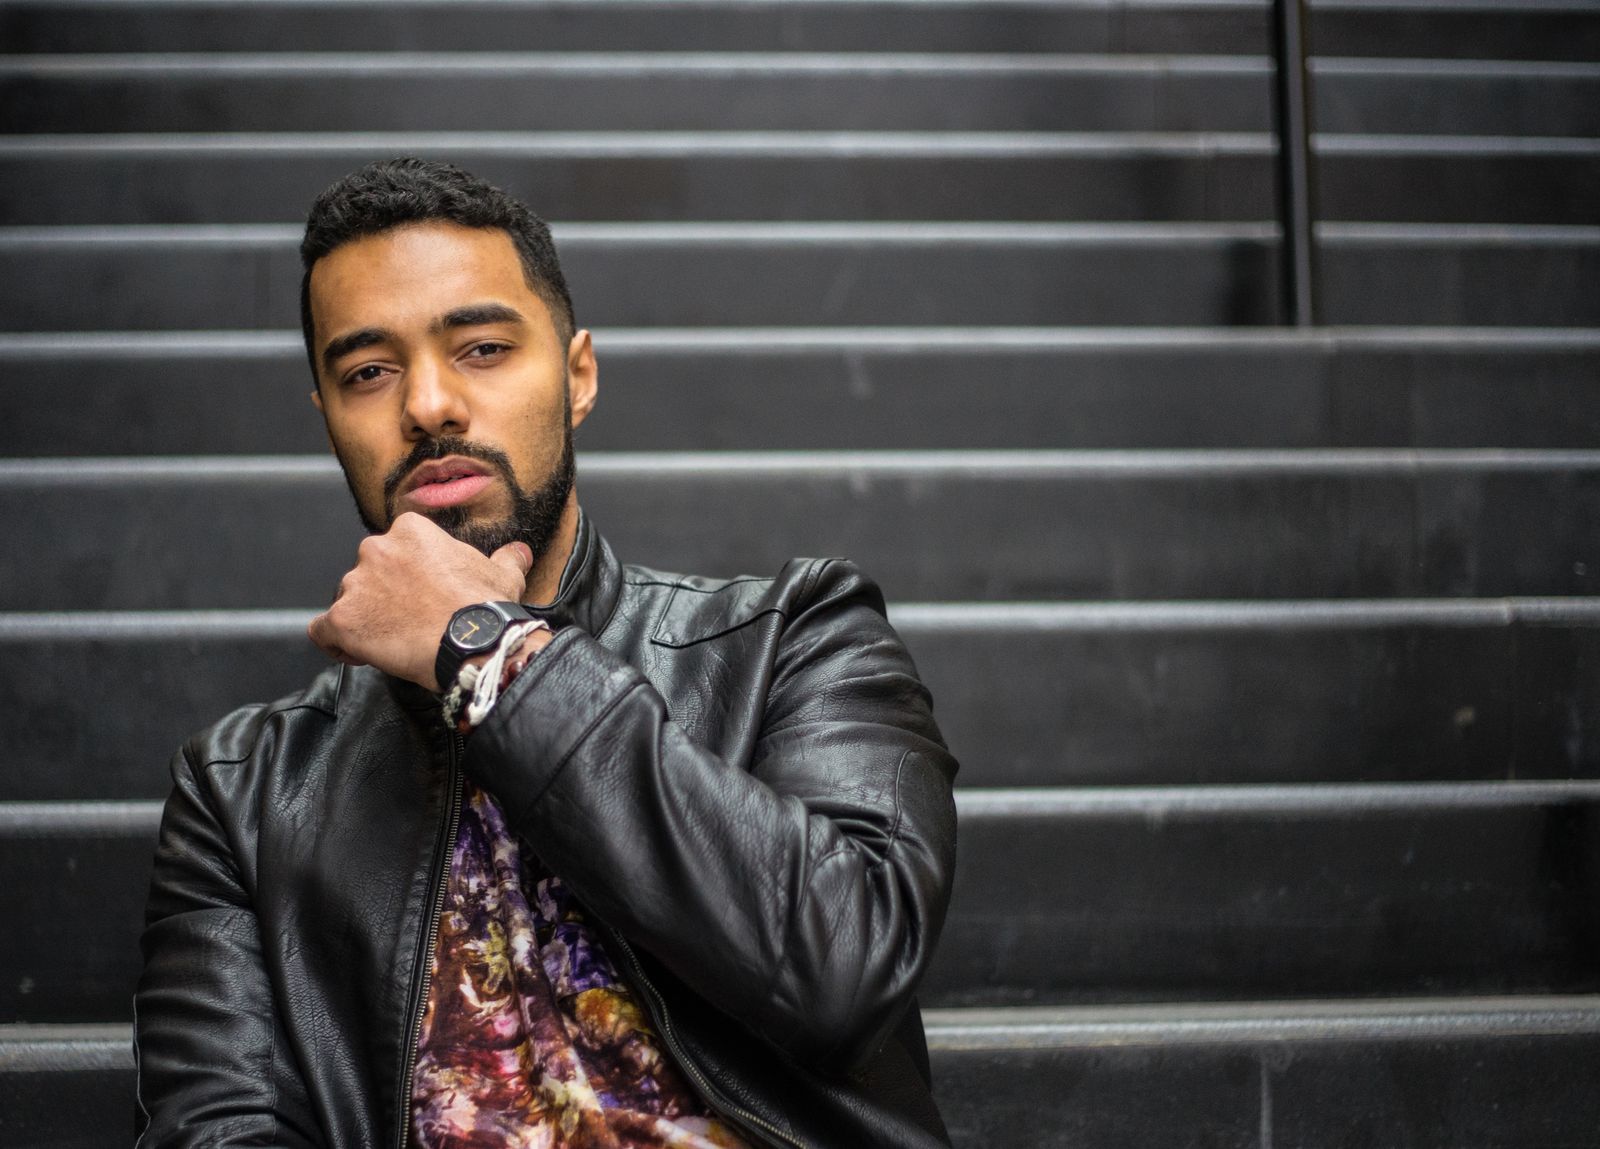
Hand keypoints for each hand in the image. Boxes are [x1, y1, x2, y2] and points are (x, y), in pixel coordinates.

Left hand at [308, 512, 532, 689]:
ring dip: (364, 618)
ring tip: (391, 642)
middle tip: (409, 621)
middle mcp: (376, 549)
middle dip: (383, 596)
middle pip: (368, 574)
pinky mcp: (342, 619)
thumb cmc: (486, 608)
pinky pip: (323, 631)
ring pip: (347, 601)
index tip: (420, 597)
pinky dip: (336, 643)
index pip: (395, 549)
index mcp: (411, 531)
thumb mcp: (503, 575)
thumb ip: (506, 558)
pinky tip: (357, 654)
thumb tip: (519, 552)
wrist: (473, 643)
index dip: (406, 576)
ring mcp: (355, 584)